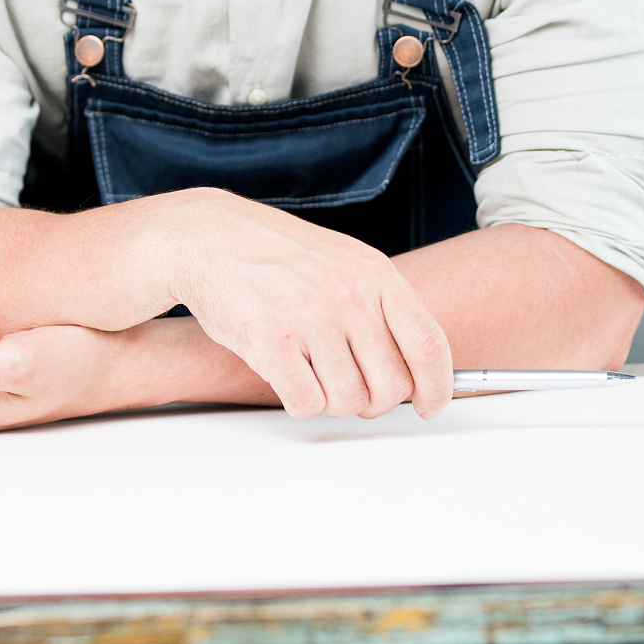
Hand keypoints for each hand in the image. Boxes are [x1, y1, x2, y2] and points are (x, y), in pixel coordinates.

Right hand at [159, 189, 452, 419]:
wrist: (207, 238)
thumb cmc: (275, 254)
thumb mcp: (342, 262)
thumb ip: (380, 307)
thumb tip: (413, 368)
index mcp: (374, 274)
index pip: (428, 345)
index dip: (437, 387)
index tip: (429, 405)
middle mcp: (349, 296)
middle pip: (390, 386)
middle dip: (374, 400)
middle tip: (351, 390)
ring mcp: (311, 319)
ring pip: (349, 401)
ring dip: (332, 401)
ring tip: (311, 374)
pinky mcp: (272, 342)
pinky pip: (307, 405)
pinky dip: (300, 402)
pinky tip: (287, 375)